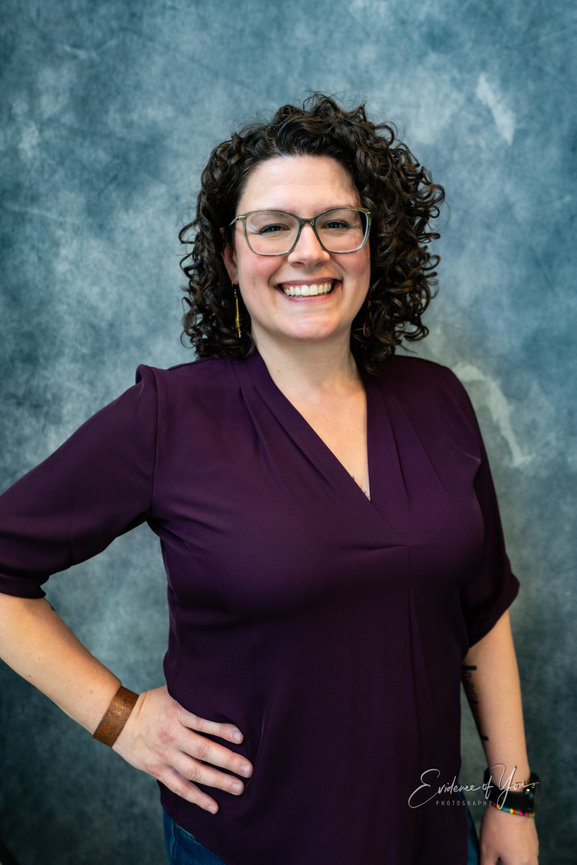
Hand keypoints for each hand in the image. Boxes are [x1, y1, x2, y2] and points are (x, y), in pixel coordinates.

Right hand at [111, 685, 252, 813]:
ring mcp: (164, 755)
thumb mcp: (172, 691)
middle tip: (249, 769)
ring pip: (194, 772)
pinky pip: (179, 787)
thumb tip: (222, 690)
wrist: (119, 719)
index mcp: (176, 713)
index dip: (222, 730)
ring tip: (239, 788)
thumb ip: (193, 694)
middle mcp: (171, 736)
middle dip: (228, 761)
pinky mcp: (158, 770)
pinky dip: (197, 798)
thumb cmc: (152, 703)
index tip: (241, 737)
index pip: (202, 723)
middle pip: (202, 751)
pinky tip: (214, 806)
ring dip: (217, 782)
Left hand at [479, 804, 538, 863]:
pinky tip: (510, 845)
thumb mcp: (486, 849)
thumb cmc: (497, 827)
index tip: (493, 860)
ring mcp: (534, 853)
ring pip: (525, 864)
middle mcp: (529, 863)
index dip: (497, 863)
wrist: (511, 803)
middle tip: (498, 857)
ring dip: (515, 861)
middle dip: (508, 862)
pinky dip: (520, 855)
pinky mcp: (535, 843)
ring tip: (503, 851)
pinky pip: (529, 856)